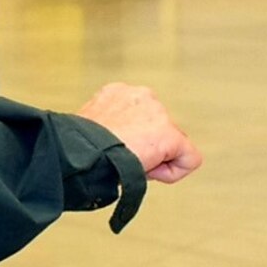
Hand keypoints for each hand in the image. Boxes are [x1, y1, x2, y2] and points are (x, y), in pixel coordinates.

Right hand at [76, 83, 202, 182]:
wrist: (80, 153)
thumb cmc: (78, 148)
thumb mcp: (91, 130)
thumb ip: (112, 129)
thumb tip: (121, 145)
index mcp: (118, 93)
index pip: (142, 118)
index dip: (130, 141)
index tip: (113, 150)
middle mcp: (141, 95)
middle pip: (159, 130)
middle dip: (146, 148)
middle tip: (121, 158)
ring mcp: (157, 113)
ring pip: (173, 145)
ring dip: (155, 159)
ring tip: (129, 162)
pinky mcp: (169, 134)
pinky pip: (189, 159)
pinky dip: (172, 173)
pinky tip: (148, 170)